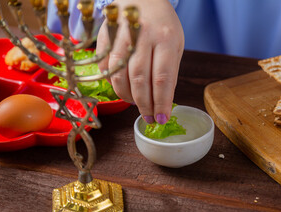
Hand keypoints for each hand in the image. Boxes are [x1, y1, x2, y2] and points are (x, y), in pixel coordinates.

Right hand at [97, 0, 183, 123]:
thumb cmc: (162, 24)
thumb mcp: (175, 44)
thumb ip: (169, 71)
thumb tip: (162, 102)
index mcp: (166, 38)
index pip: (163, 78)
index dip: (161, 103)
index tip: (161, 119)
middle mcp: (142, 36)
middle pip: (139, 80)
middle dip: (144, 105)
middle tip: (149, 118)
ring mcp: (120, 35)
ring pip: (119, 75)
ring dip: (126, 96)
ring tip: (135, 103)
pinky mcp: (104, 36)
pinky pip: (104, 67)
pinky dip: (112, 82)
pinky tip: (122, 87)